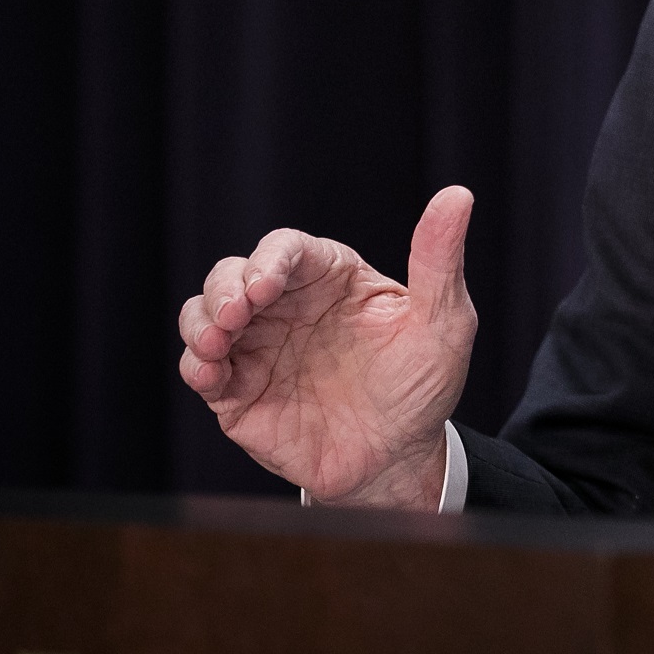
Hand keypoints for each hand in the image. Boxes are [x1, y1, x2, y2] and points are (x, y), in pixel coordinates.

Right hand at [178, 187, 478, 508]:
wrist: (400, 458)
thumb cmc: (423, 384)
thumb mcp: (443, 321)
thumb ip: (439, 260)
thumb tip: (457, 195)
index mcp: (331, 278)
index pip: (287, 249)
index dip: (270, 259)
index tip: (267, 283)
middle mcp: (286, 307)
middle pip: (232, 274)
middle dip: (225, 287)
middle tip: (237, 312)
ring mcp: (257, 348)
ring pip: (203, 315)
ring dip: (200, 321)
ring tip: (219, 340)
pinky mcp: (238, 392)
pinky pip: (200, 369)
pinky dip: (196, 365)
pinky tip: (211, 372)